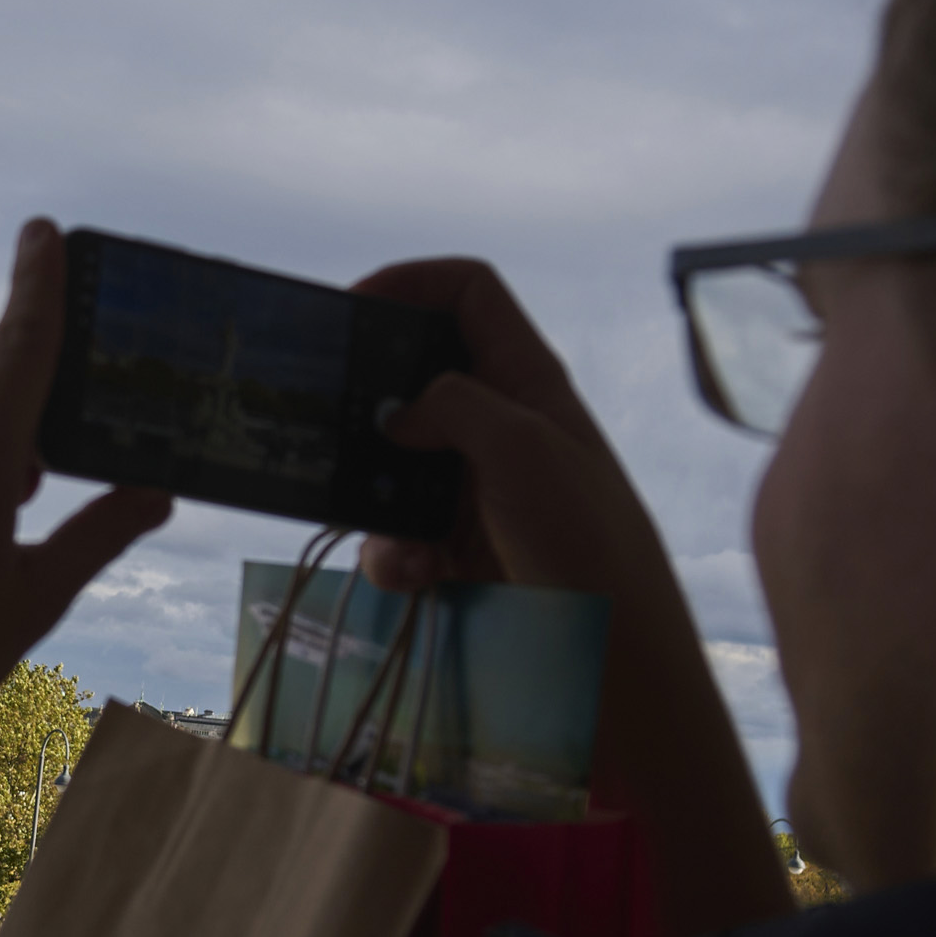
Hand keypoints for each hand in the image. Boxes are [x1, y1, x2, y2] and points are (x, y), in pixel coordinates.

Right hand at [350, 258, 681, 604]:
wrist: (611, 653)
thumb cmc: (586, 538)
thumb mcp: (526, 449)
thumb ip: (454, 406)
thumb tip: (395, 414)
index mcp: (525, 379)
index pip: (468, 295)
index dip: (412, 283)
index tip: (352, 308)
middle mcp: (493, 424)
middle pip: (410, 376)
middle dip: (366, 400)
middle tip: (324, 418)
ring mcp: (468, 486)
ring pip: (386, 463)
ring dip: (372, 495)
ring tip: (391, 529)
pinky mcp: (450, 546)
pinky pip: (391, 534)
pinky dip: (391, 554)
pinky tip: (416, 574)